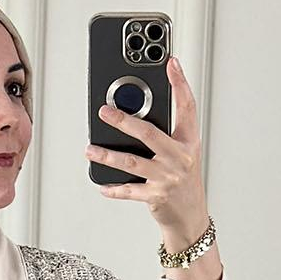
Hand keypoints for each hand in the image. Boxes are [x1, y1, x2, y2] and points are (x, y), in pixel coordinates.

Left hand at [85, 54, 209, 248]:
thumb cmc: (184, 179)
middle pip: (150, 134)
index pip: (187, 107)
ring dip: (108, 156)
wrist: (190, 215)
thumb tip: (136, 113)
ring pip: (132, 163)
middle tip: (105, 112)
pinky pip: (129, 191)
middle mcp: (180, 158)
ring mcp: (167, 178)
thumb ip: (167, 132)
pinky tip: (101, 185)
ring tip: (90, 150)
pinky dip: (113, 188)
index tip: (170, 63)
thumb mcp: (183, 152)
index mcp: (189, 142)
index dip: (180, 83)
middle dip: (125, 121)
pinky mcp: (156, 197)